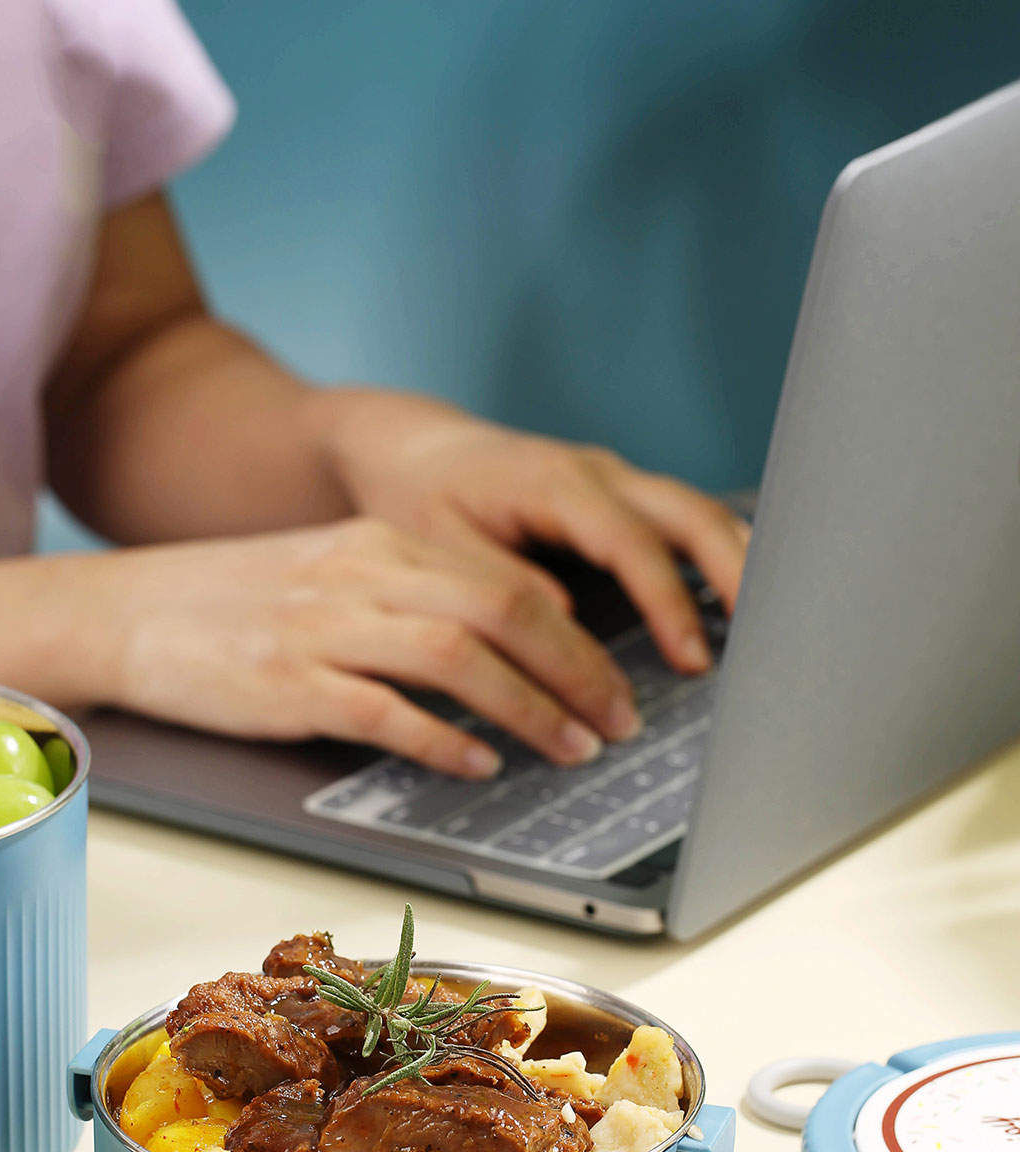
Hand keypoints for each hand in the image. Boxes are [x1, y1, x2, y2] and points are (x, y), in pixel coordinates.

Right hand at [111, 519, 646, 777]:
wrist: (125, 612)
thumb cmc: (234, 606)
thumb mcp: (334, 578)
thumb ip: (413, 601)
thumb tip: (508, 646)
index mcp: (381, 545)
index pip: (507, 582)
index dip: (578, 637)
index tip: (616, 683)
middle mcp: (362, 576)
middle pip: (501, 611)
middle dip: (577, 672)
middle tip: (619, 722)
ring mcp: (324, 628)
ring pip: (457, 656)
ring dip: (529, 708)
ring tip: (570, 748)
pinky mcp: (288, 683)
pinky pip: (385, 710)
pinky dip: (443, 739)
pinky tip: (480, 764)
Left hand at [315, 388, 749, 674]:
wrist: (414, 453)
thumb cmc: (420, 501)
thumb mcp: (440, 547)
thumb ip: (500, 582)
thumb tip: (562, 619)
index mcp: (556, 482)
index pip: (633, 542)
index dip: (667, 602)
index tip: (690, 657)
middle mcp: (598, 472)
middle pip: (691, 513)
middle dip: (736, 573)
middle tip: (769, 635)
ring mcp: (616, 480)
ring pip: (699, 512)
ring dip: (740, 562)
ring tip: (777, 621)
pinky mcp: (620, 497)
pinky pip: (684, 521)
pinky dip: (720, 555)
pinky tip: (744, 598)